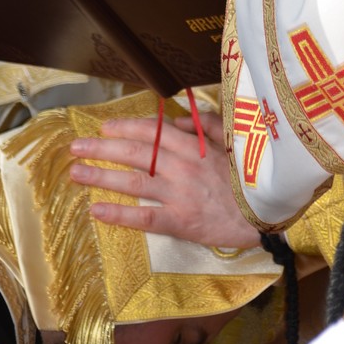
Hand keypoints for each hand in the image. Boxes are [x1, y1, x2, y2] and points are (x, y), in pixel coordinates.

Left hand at [69, 111, 259, 248]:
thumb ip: (206, 125)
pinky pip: (144, 217)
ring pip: (132, 182)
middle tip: (75, 147)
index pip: (151, 132)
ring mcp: (179, 195)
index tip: (103, 127)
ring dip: (100, 176)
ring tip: (75, 173)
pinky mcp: (180, 222)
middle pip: (134, 153)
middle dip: (101, 148)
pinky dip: (118, 214)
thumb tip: (176, 120)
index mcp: (193, 146)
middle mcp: (181, 167)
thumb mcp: (233, 141)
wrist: (268, 214)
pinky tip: (96, 210)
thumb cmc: (251, 177)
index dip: (124, 127)